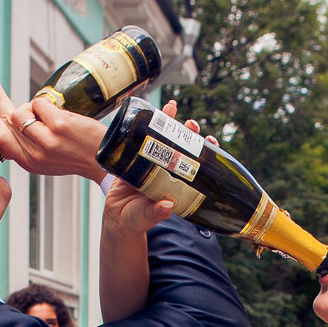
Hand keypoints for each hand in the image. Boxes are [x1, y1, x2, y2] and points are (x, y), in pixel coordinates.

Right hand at [0, 85, 105, 181]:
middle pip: (7, 121)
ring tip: (43, 113)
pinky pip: (38, 103)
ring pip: (20, 111)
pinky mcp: (59, 125)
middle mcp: (36, 154)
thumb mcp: (45, 161)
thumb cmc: (74, 155)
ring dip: (29, 106)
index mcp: (29, 163)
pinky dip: (45, 103)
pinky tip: (55, 111)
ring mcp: (47, 139)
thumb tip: (4, 122)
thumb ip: (26, 147)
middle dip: (3, 104)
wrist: (102, 158)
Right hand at [100, 101, 214, 233]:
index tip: (211, 141)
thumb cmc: (135, 219)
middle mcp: (166, 170)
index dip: (204, 151)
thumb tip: (167, 206)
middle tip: (192, 124)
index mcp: (177, 182)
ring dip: (168, 122)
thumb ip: (156, 213)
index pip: (195, 163)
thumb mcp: (146, 216)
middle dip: (188, 133)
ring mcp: (151, 162)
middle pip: (181, 146)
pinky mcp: (134, 158)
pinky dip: (146, 123)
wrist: (116, 217)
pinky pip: (141, 138)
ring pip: (162, 138)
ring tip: (172, 107)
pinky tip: (150, 109)